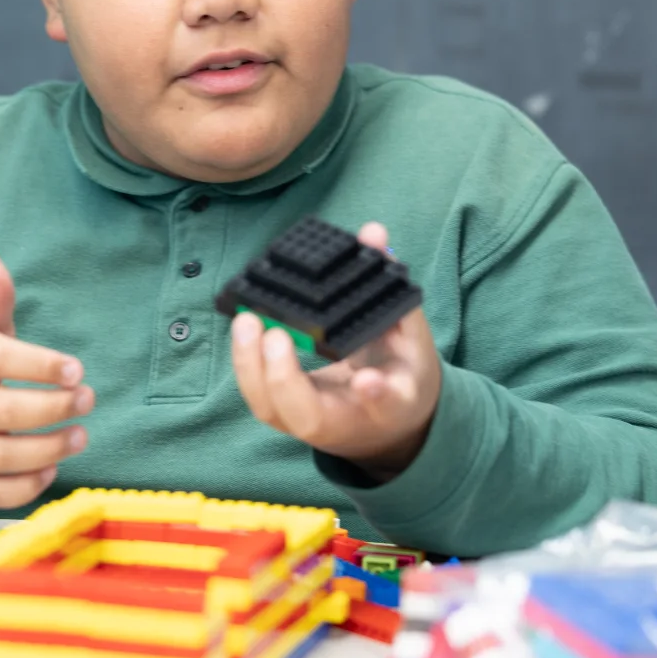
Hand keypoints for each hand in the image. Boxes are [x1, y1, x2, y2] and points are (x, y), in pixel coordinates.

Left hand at [230, 222, 441, 480]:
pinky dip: (247, 363)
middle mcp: (347, 422)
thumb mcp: (413, 335)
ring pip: (272, 411)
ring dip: (251, 367)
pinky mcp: (286, 415)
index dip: (377, 394)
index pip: (386, 404)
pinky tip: (243, 326)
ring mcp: (311, 424)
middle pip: (308, 418)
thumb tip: (373, 233)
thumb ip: (393, 286)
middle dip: (283, 379)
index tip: (366, 379)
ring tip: (246, 320)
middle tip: (275, 333)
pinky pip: (259, 395)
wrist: (390, 425)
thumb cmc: (400, 374)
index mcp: (393, 405)